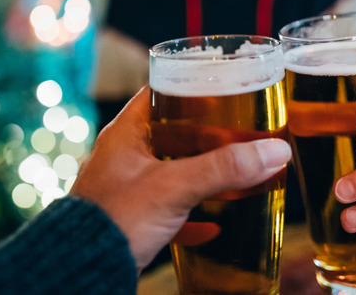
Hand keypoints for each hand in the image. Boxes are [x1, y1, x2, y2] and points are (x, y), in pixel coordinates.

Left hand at [71, 86, 291, 271]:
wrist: (81, 269)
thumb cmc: (114, 218)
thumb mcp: (175, 187)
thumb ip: (224, 168)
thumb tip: (274, 151)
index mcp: (126, 133)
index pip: (160, 94)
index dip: (192, 88)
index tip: (223, 89)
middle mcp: (125, 156)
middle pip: (173, 135)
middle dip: (209, 138)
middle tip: (240, 135)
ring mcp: (127, 188)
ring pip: (173, 172)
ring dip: (203, 175)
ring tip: (236, 175)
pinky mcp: (132, 219)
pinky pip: (168, 210)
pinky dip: (192, 214)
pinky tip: (212, 226)